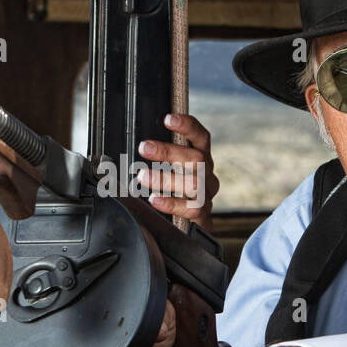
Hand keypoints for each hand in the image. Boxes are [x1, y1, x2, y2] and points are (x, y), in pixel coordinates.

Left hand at [136, 113, 218, 231]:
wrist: (191, 227)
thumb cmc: (178, 193)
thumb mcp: (172, 171)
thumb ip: (162, 158)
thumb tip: (139, 145)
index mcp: (202, 159)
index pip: (201, 138)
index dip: (187, 127)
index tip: (168, 119)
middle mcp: (208, 175)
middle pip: (196, 159)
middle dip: (169, 151)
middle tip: (144, 147)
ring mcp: (207, 196)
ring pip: (193, 183)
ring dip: (166, 178)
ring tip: (142, 176)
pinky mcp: (204, 217)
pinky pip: (191, 209)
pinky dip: (171, 203)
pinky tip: (154, 199)